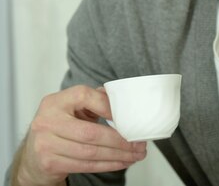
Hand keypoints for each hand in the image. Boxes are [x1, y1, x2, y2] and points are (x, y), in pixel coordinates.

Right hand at [13, 85, 146, 185]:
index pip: (85, 96)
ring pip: (90, 152)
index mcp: (55, 101)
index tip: (128, 117)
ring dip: (118, 155)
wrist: (34, 153)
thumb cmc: (61, 125)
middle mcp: (47, 121)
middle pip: (91, 133)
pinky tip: (121, 162)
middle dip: (120, 141)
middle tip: (140, 144)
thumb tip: (125, 99)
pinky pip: (85, 165)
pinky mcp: (49, 163)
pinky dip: (107, 165)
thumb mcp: (73, 107)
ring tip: (135, 155)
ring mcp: (46, 144)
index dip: (108, 106)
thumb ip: (95, 99)